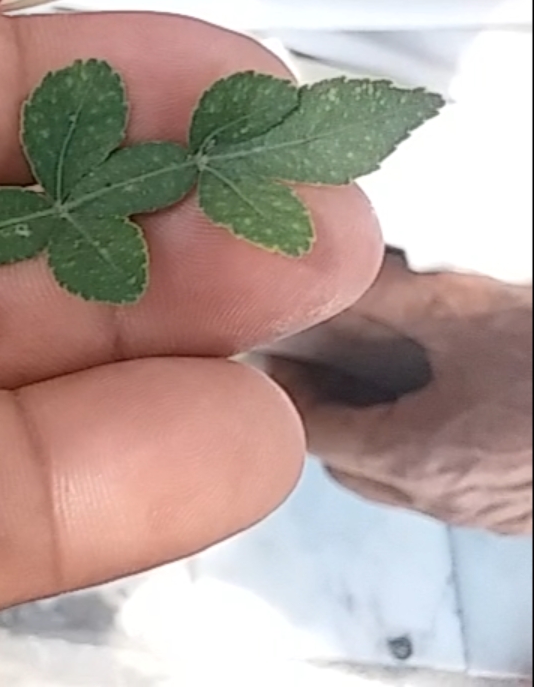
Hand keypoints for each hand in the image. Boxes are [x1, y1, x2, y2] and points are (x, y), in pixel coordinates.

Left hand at [268, 251, 531, 534]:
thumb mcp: (470, 311)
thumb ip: (388, 296)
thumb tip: (332, 275)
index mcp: (416, 456)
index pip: (310, 433)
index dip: (285, 388)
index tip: (277, 352)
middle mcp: (444, 499)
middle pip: (349, 466)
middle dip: (327, 413)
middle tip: (323, 360)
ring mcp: (487, 512)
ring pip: (400, 482)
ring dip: (379, 433)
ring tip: (386, 374)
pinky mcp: (519, 510)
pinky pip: (451, 485)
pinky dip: (430, 446)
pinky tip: (451, 396)